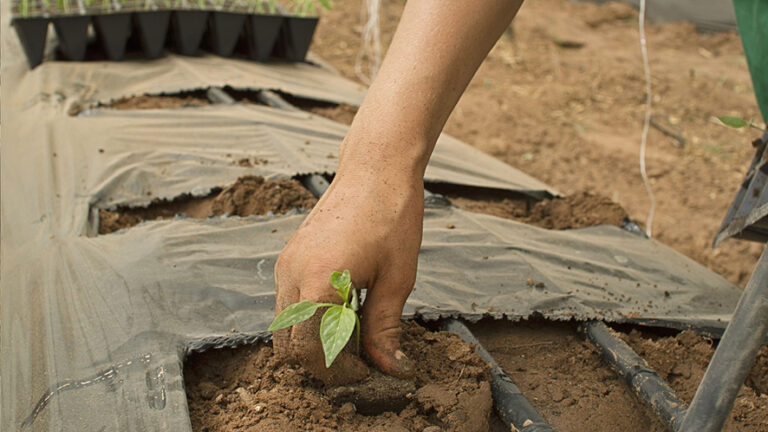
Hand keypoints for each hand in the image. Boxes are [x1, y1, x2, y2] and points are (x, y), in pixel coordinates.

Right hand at [273, 168, 422, 384]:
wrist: (376, 170)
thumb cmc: (391, 218)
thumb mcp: (396, 279)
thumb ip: (385, 329)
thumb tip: (391, 368)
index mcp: (318, 282)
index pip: (308, 352)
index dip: (336, 372)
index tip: (365, 373)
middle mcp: (291, 275)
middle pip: (287, 346)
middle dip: (319, 363)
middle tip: (358, 362)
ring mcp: (285, 265)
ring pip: (284, 327)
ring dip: (312, 342)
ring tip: (353, 335)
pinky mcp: (288, 258)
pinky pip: (287, 303)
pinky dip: (307, 320)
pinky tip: (342, 311)